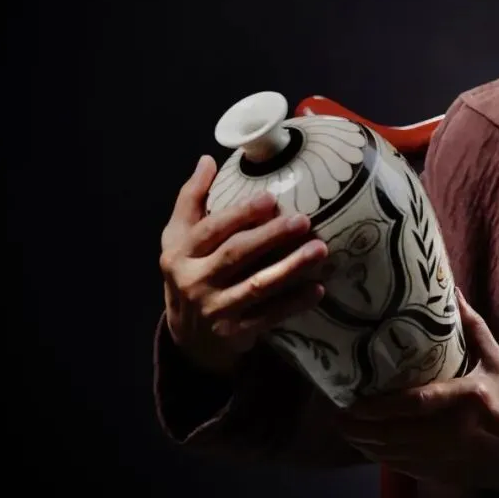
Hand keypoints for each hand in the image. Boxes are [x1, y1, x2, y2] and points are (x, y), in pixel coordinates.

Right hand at [159, 155, 329, 375]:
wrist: (187, 337)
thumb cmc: (189, 272)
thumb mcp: (178, 237)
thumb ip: (191, 199)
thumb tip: (207, 160)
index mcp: (181, 253)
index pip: (210, 230)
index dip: (239, 214)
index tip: (270, 198)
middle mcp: (194, 281)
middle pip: (235, 255)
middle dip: (270, 236)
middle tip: (303, 219)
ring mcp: (215, 309)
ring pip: (257, 286)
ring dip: (291, 268)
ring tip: (320, 250)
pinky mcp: (235, 332)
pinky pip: (269, 316)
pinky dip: (294, 303)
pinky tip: (318, 288)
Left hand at [337, 289, 498, 496]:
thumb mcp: (495, 361)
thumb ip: (472, 328)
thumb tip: (451, 293)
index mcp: (468, 398)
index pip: (417, 403)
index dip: (381, 405)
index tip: (354, 400)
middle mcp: (451, 430)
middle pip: (394, 432)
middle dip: (359, 425)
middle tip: (334, 411)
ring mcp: (441, 455)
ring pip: (390, 452)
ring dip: (361, 441)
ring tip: (339, 424)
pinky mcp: (436, 471)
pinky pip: (396, 465)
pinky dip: (375, 455)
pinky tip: (362, 442)